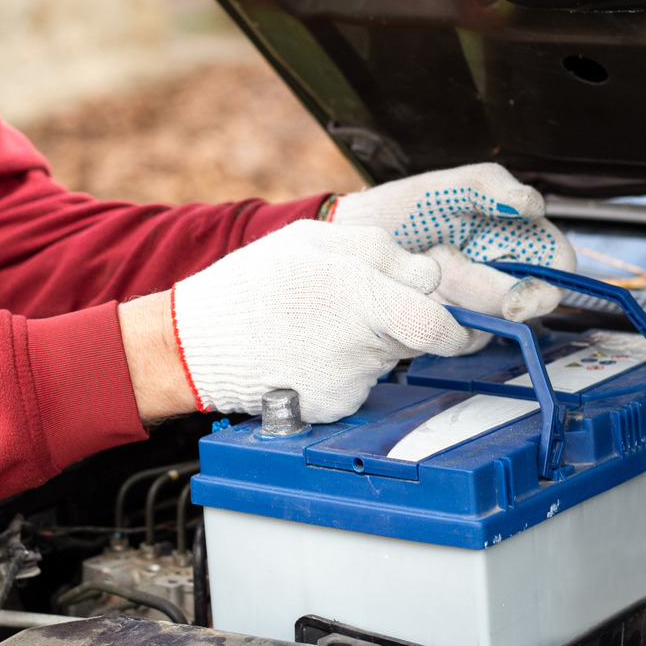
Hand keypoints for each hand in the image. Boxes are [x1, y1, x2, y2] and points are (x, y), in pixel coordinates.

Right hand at [161, 221, 475, 422]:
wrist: (195, 346)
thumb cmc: (251, 286)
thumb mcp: (311, 239)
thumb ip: (377, 248)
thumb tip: (425, 271)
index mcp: (361, 293)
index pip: (439, 323)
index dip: (450, 319)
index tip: (445, 313)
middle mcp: (361, 343)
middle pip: (421, 339)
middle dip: (411, 323)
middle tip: (372, 311)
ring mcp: (348, 381)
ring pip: (389, 358)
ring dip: (373, 341)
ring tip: (321, 326)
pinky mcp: (334, 406)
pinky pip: (361, 383)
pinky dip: (346, 368)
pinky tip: (310, 354)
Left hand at [327, 162, 575, 320]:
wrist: (352, 236)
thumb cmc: (404, 209)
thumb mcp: (447, 186)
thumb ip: (490, 186)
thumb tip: (532, 204)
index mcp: (517, 238)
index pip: (557, 268)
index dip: (546, 287)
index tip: (516, 299)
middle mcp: (503, 275)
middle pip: (526, 303)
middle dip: (482, 287)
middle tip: (443, 260)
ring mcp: (476, 305)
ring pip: (488, 321)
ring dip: (452, 294)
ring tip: (421, 260)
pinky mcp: (448, 329)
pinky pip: (457, 339)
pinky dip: (433, 315)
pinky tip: (411, 288)